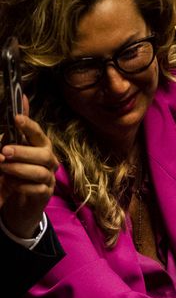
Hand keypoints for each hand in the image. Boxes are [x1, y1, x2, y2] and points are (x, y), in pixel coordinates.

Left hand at [0, 102, 57, 239]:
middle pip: (43, 154)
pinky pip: (37, 189)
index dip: (29, 126)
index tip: (16, 119)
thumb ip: (15, 127)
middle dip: (23, 152)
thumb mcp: (11, 146)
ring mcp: (48, 178)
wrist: (17, 199)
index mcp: (40, 146)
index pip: (39, 134)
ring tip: (3, 168)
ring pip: (40, 172)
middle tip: (4, 151)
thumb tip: (22, 97)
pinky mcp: (45, 194)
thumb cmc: (14, 168)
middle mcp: (48, 161)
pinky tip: (11, 184)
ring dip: (19, 169)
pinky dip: (23, 186)